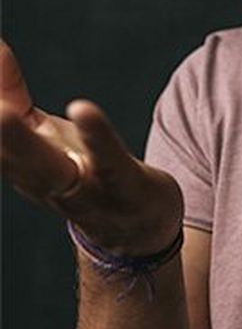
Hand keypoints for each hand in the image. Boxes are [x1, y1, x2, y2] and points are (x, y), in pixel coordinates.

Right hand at [1, 40, 182, 253]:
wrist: (140, 233)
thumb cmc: (82, 172)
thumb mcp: (42, 133)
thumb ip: (8, 94)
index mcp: (16, 164)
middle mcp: (42, 181)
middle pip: (5, 158)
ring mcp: (84, 189)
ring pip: (47, 169)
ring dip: (19, 143)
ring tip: (1, 113)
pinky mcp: (126, 185)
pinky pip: (109, 162)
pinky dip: (95, 136)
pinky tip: (82, 109)